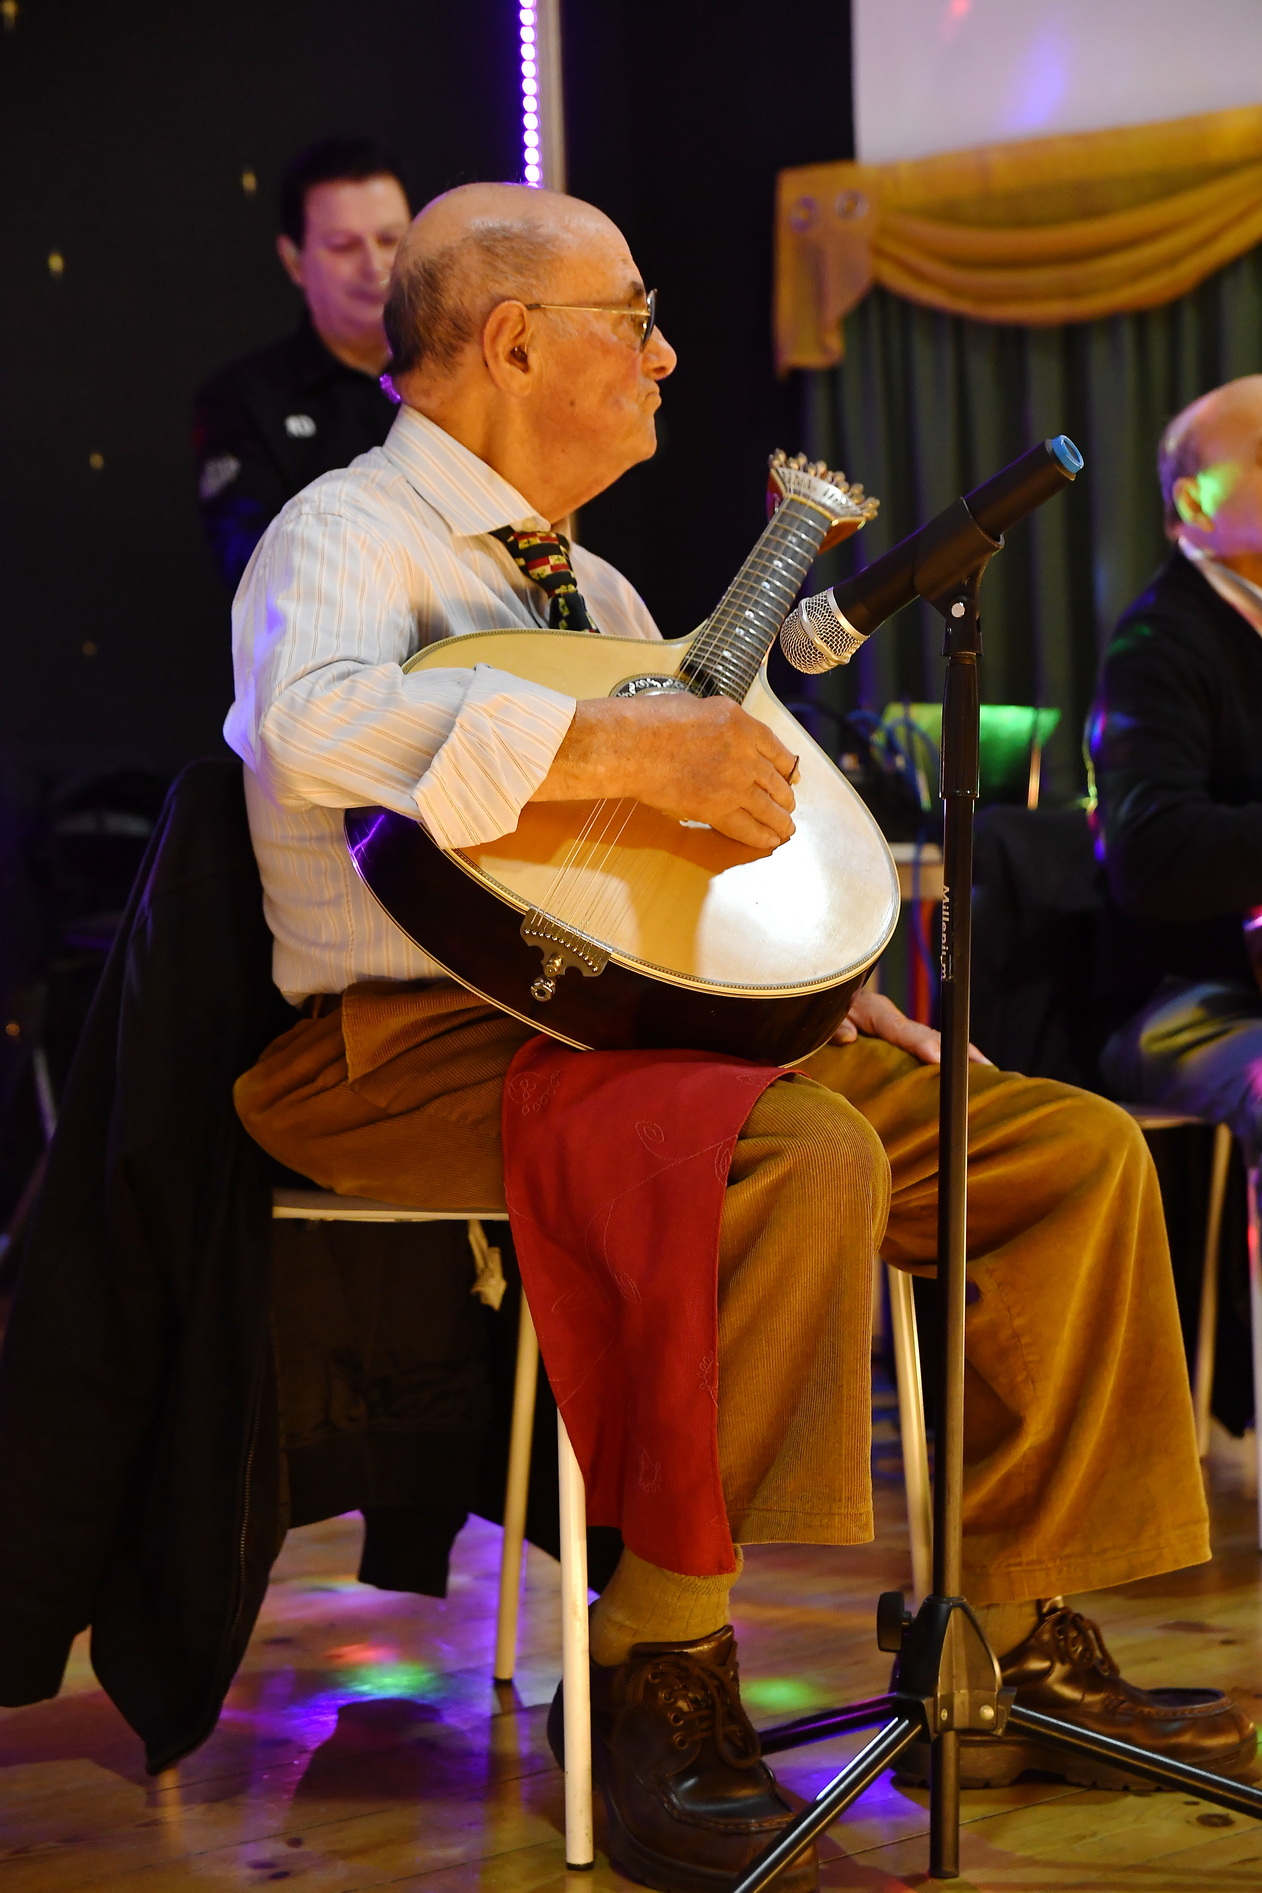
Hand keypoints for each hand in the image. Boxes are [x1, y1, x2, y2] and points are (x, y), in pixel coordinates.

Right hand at [533, 694, 797, 849]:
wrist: (634, 746)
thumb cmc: (651, 721)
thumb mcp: (695, 706)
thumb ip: (716, 723)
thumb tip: (716, 732)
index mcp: (742, 724)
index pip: (777, 750)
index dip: (788, 768)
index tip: (792, 775)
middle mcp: (745, 754)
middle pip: (775, 781)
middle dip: (784, 797)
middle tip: (788, 805)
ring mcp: (734, 783)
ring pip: (767, 807)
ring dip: (779, 820)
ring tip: (785, 828)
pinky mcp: (717, 808)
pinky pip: (746, 827)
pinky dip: (760, 836)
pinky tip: (770, 840)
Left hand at [833, 988, 991, 1065]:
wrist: (820, 998)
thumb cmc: (821, 1010)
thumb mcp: (821, 1018)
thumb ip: (833, 1026)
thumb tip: (848, 1036)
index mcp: (874, 1011)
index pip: (901, 1028)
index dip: (921, 1043)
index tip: (937, 1058)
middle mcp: (891, 1018)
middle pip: (928, 1035)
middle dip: (956, 1050)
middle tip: (984, 1069)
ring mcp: (896, 1028)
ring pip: (931, 1041)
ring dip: (957, 1055)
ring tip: (984, 1073)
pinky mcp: (896, 1039)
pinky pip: (923, 1048)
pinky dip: (944, 1058)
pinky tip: (960, 1074)